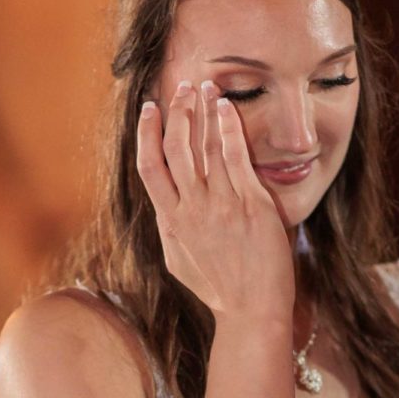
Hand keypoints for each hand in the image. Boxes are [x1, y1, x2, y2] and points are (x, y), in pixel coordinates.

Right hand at [136, 80, 293, 323]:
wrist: (252, 311)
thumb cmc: (219, 289)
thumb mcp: (180, 261)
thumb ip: (171, 229)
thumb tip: (163, 209)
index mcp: (171, 222)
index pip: (149, 167)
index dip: (146, 134)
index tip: (149, 109)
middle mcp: (191, 210)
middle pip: (175, 148)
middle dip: (177, 112)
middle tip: (181, 87)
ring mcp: (220, 206)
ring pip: (204, 146)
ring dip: (202, 110)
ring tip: (205, 85)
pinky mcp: (250, 205)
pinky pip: (235, 156)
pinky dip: (228, 128)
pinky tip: (226, 107)